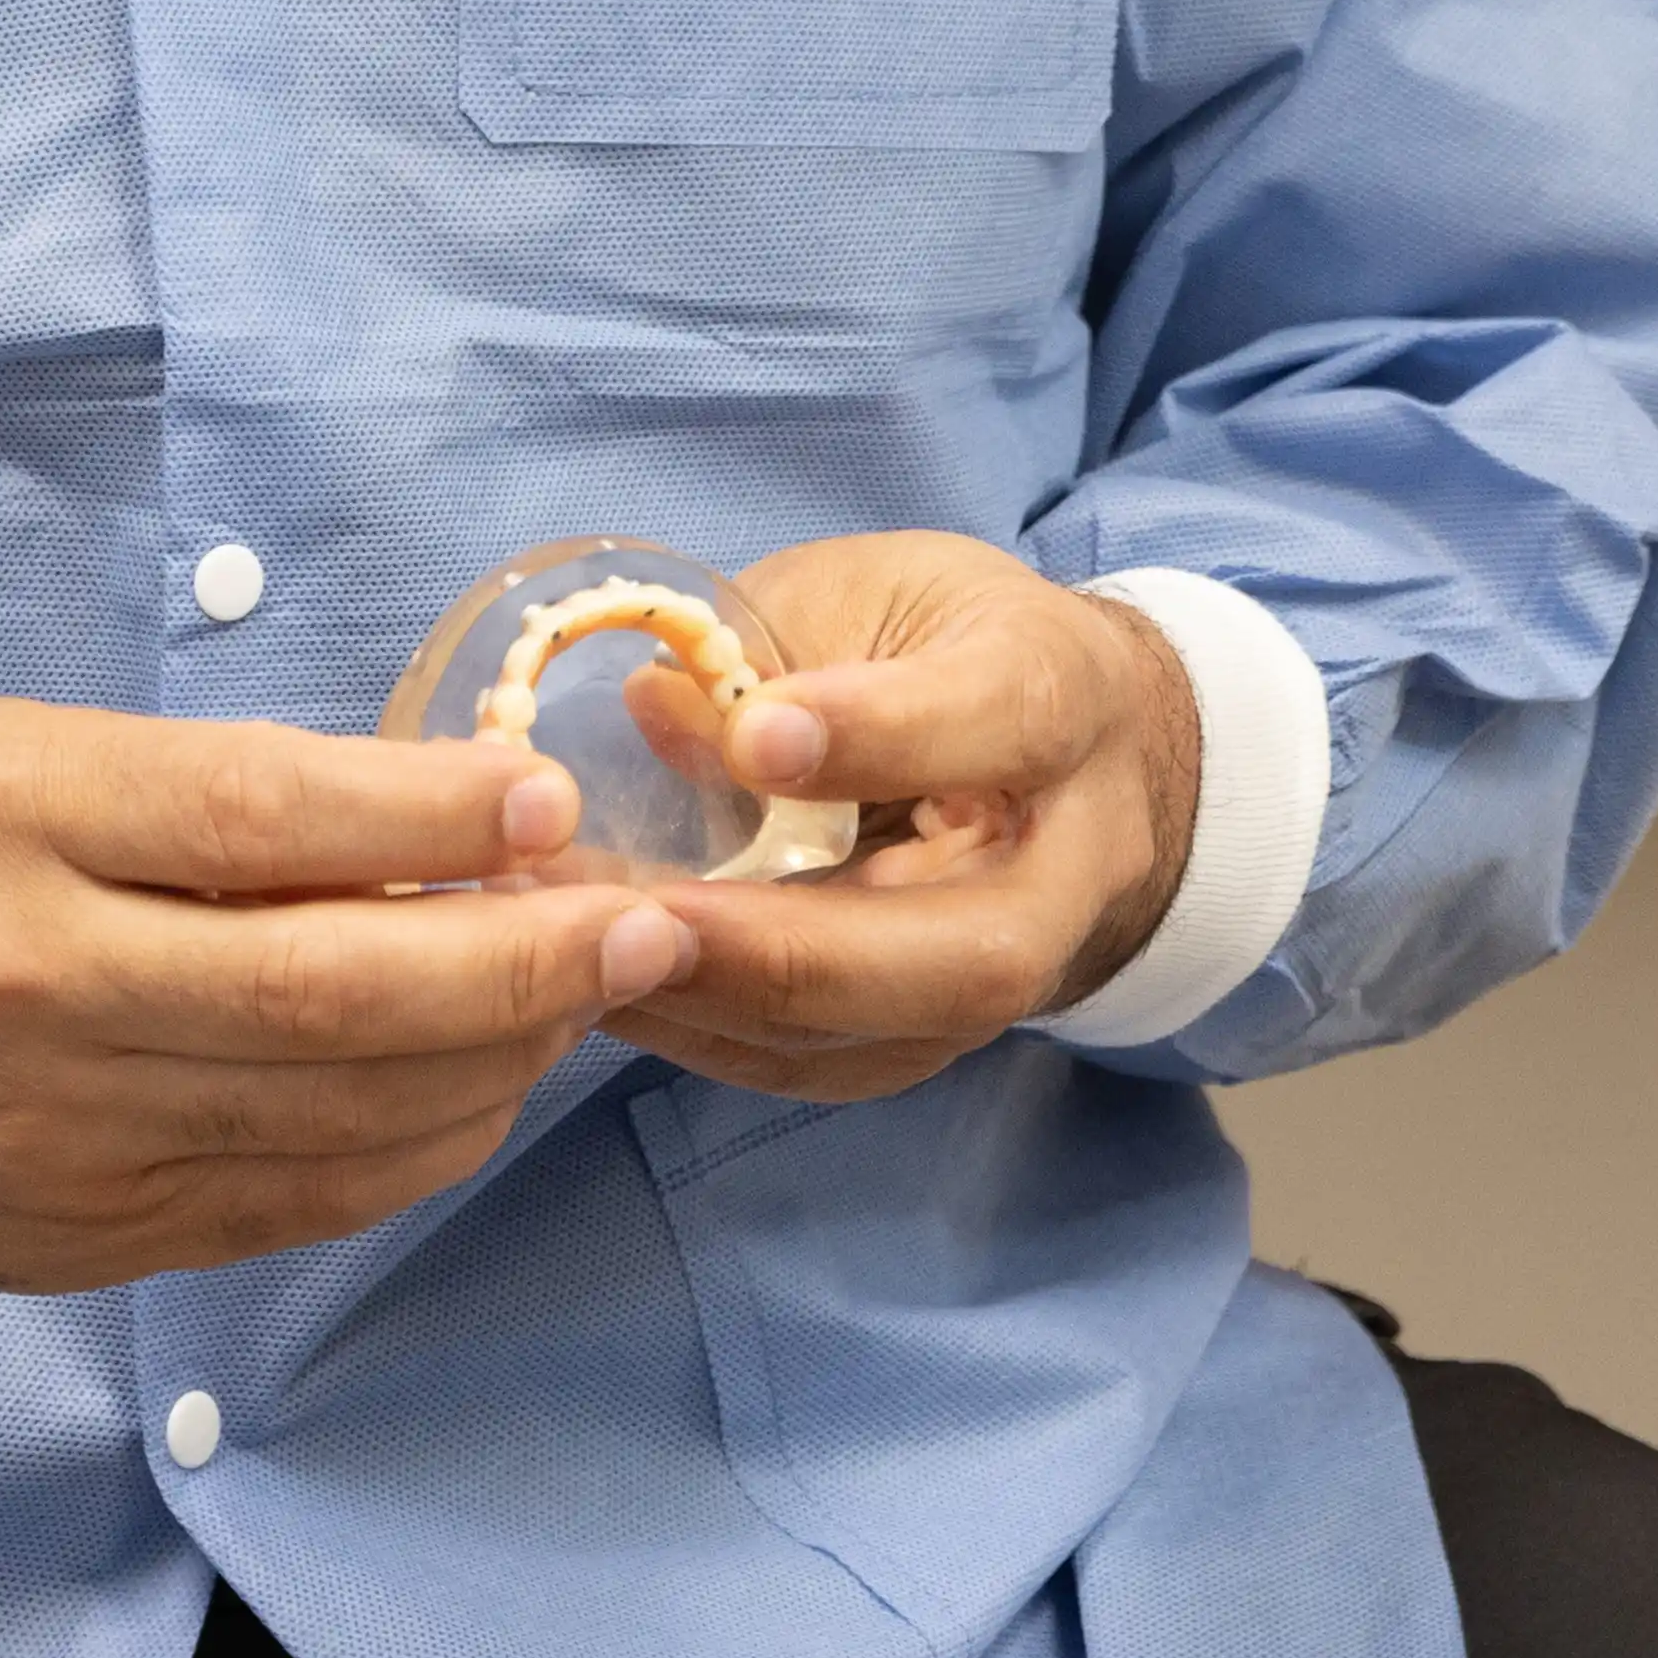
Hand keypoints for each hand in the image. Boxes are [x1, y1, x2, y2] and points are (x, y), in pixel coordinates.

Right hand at [0, 702, 690, 1311]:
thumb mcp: (13, 757)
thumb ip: (210, 790)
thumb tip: (443, 813)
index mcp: (11, 828)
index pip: (256, 821)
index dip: (425, 815)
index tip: (549, 795)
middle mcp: (38, 989)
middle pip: (330, 995)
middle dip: (522, 963)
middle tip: (651, 928)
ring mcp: (65, 1141)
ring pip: (340, 1117)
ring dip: (495, 1060)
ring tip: (588, 997)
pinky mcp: (91, 1246)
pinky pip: (299, 1202)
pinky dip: (414, 1145)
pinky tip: (474, 1083)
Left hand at [604, 533, 1202, 1105]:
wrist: (1059, 755)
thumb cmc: (943, 642)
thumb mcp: (868, 592)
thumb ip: (776, 643)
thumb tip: (653, 707)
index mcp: (1058, 692)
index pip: (1000, 718)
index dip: (878, 732)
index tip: (752, 734)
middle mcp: (1067, 857)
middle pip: (975, 952)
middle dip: (798, 952)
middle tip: (648, 917)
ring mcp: (1019, 968)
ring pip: (895, 1032)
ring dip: (728, 1003)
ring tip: (589, 953)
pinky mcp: (939, 1034)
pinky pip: (830, 1065)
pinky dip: (710, 1034)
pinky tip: (611, 988)